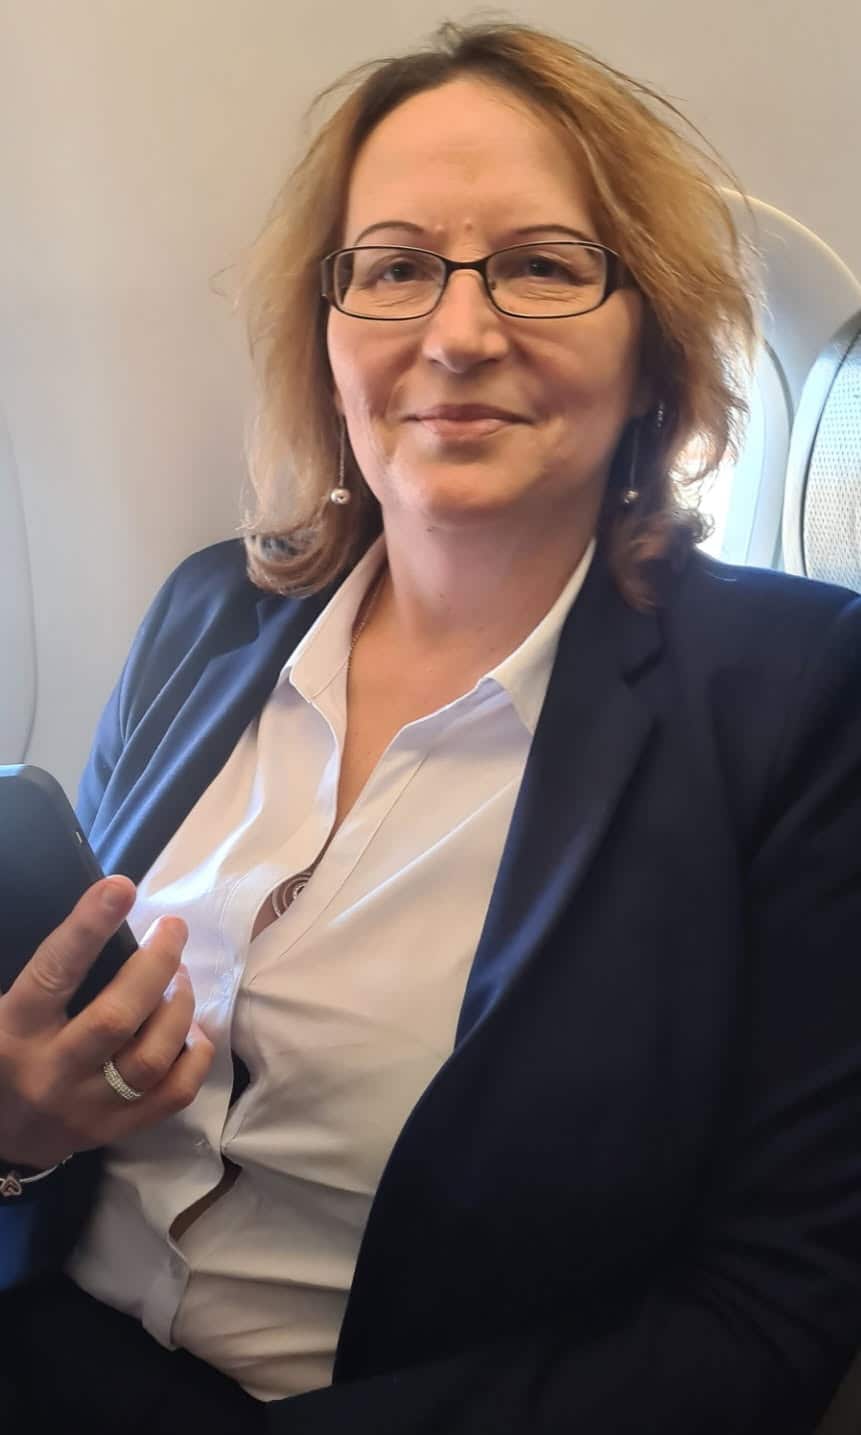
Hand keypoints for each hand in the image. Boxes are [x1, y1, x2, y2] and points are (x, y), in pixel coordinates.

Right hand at [0, 876, 213, 1168]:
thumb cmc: (4, 1051)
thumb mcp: (2, 1009)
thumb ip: (45, 972)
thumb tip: (99, 918)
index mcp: (15, 1029)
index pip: (55, 972)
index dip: (89, 928)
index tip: (120, 888)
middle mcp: (50, 1070)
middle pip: (117, 1017)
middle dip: (156, 965)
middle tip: (173, 929)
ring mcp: (85, 1107)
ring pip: (151, 1057)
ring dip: (180, 1008)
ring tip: (183, 978)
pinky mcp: (113, 1131)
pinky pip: (173, 1095)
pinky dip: (195, 1056)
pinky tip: (194, 1030)